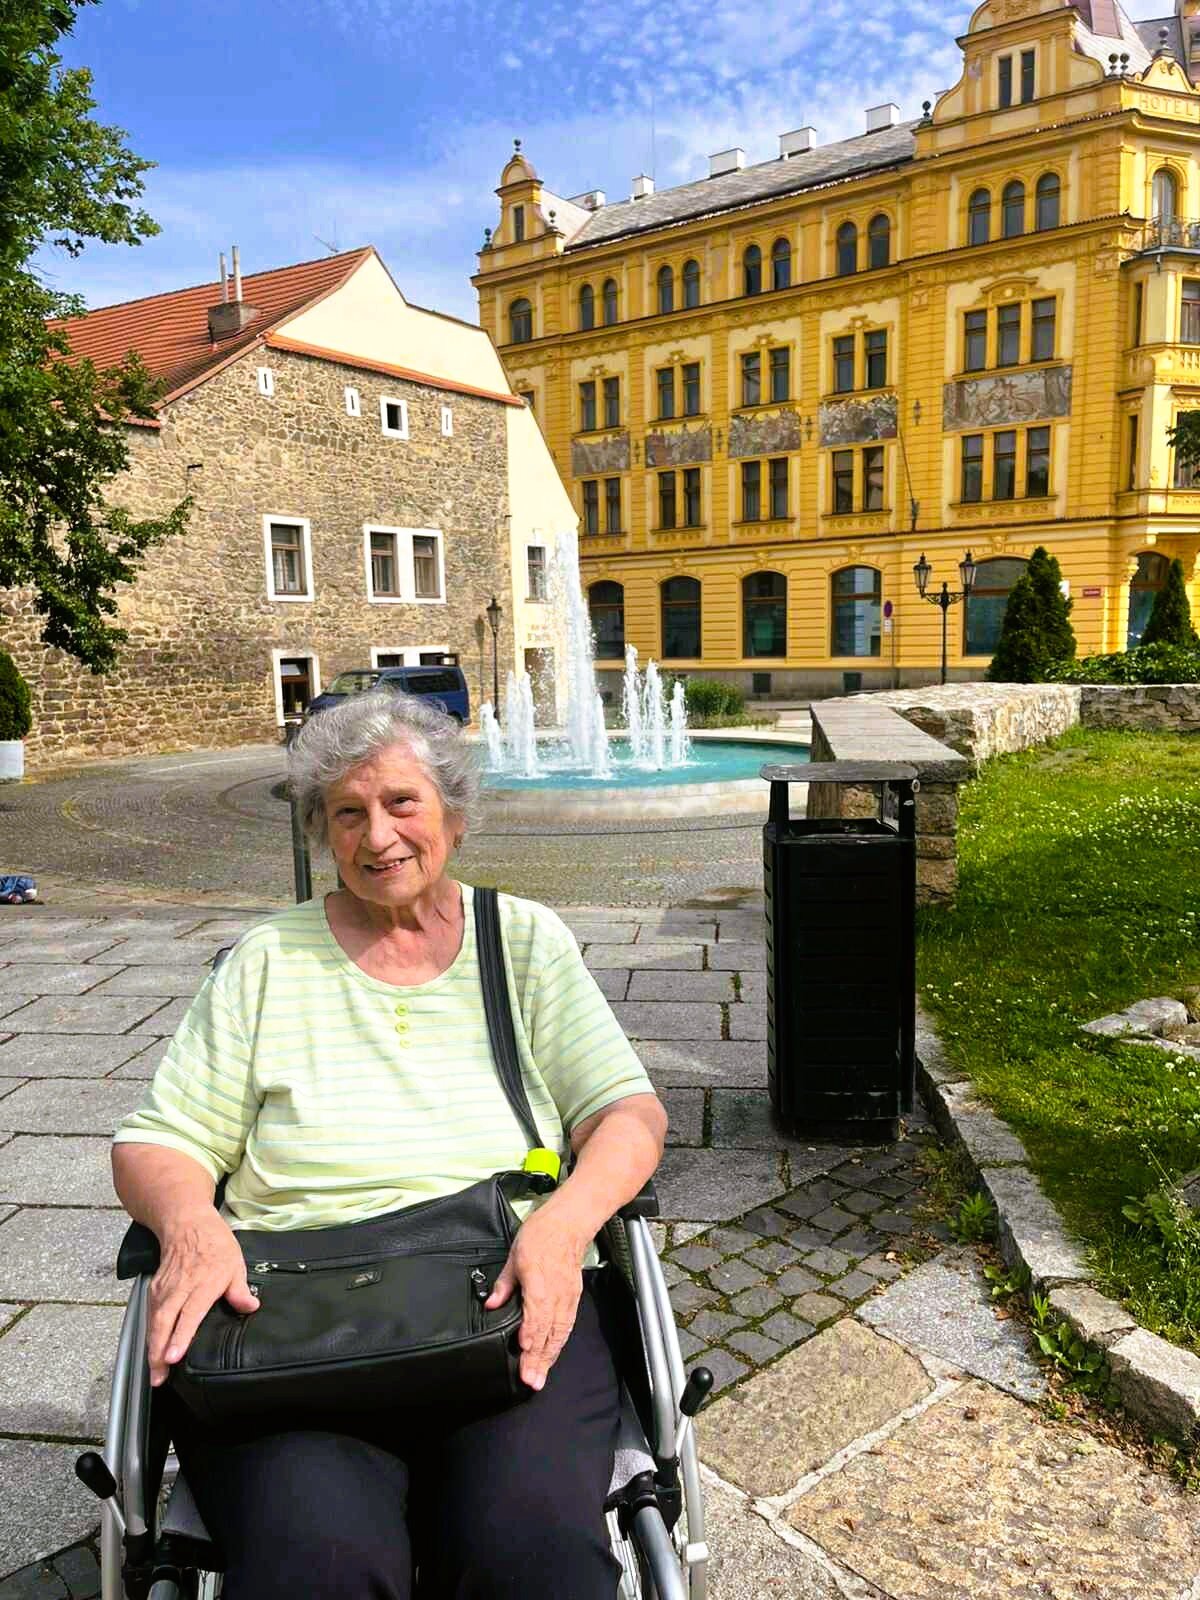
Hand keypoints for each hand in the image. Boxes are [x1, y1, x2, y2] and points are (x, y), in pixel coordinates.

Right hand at [147, 1211, 258, 1386]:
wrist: (187, 1223)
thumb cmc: (214, 1243)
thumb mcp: (235, 1263)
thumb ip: (240, 1289)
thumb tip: (250, 1307)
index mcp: (203, 1282)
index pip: (190, 1313)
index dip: (181, 1336)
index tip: (173, 1356)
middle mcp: (180, 1287)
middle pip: (165, 1322)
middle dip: (159, 1351)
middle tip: (159, 1376)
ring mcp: (164, 1289)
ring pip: (154, 1321)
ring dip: (152, 1347)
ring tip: (154, 1372)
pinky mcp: (154, 1290)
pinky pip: (150, 1315)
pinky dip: (150, 1335)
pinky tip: (153, 1351)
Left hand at [484, 1208, 588, 1391]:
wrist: (569, 1224)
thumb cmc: (540, 1236)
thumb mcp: (514, 1256)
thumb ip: (504, 1284)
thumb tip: (491, 1305)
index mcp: (539, 1284)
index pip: (535, 1316)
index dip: (531, 1336)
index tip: (524, 1352)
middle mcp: (556, 1295)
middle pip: (548, 1332)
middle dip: (539, 1358)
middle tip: (531, 1381)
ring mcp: (567, 1298)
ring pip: (559, 1333)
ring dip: (549, 1356)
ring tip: (540, 1377)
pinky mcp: (574, 1298)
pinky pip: (567, 1325)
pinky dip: (559, 1343)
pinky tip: (552, 1356)